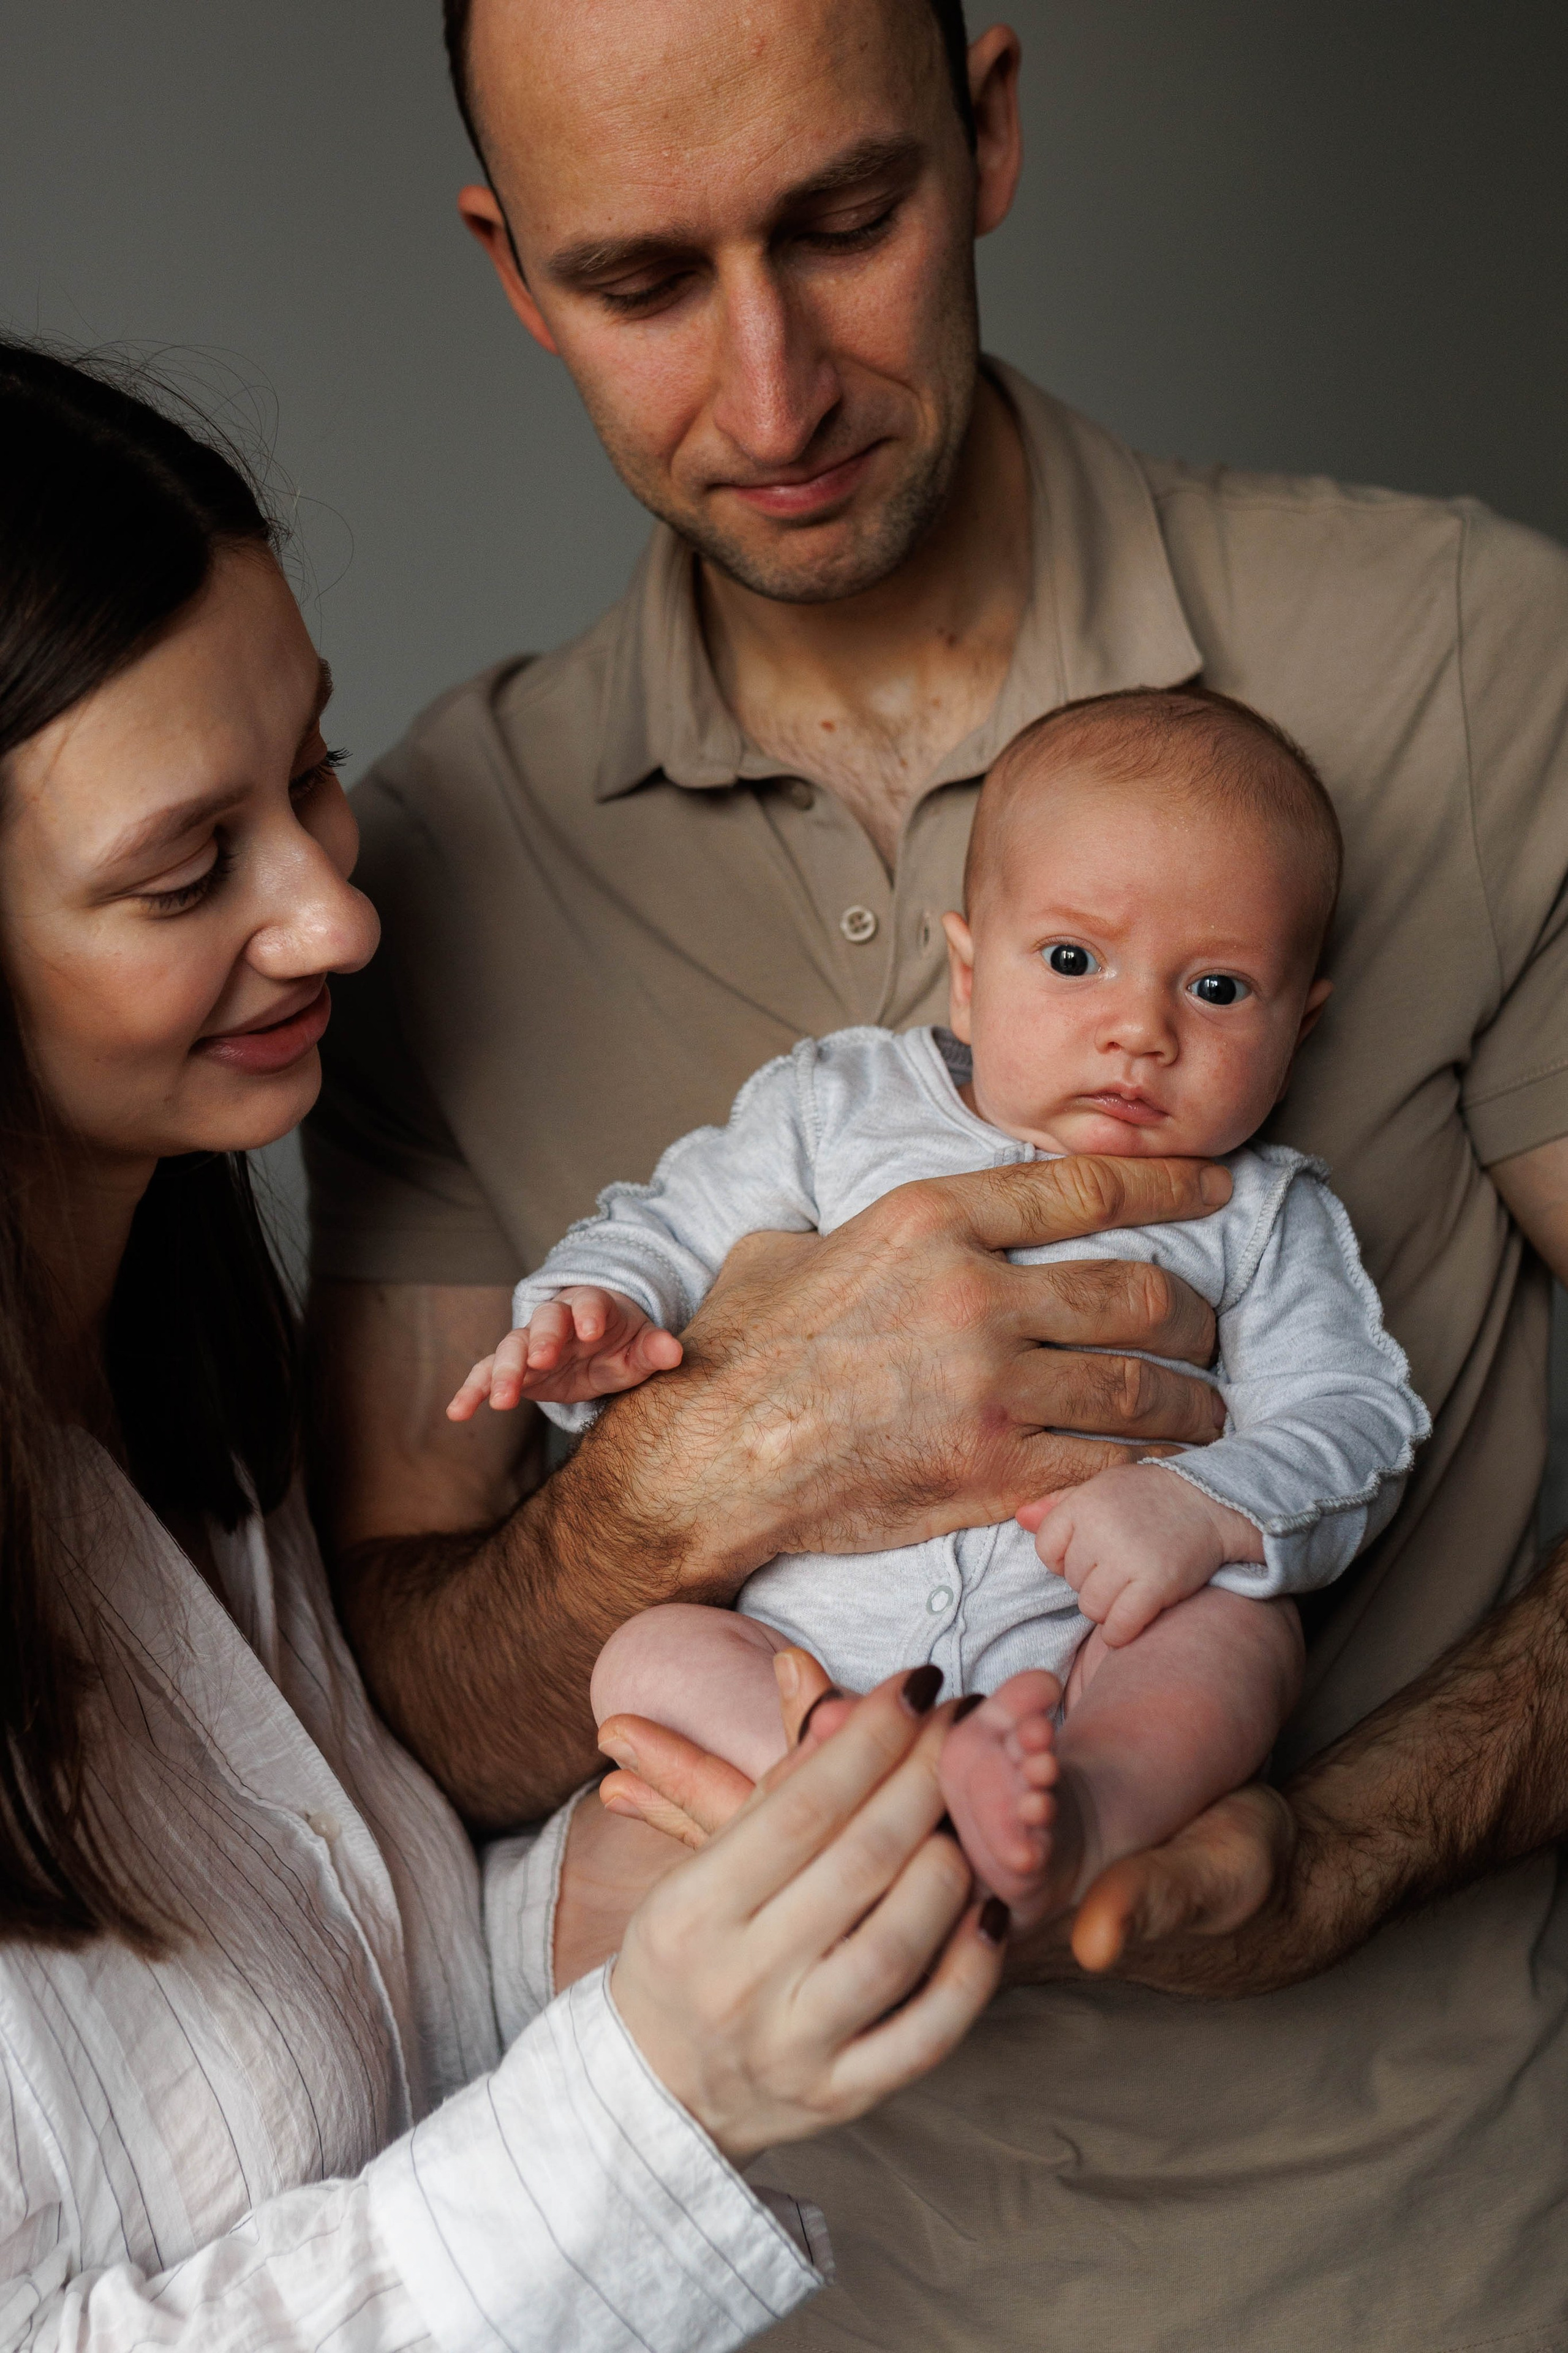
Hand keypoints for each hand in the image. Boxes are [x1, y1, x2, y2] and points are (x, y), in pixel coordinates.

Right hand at [446, 1285, 682, 1417]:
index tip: (592, 1329)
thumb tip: (674, 1351)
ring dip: (505, 1370)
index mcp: (592, 1307)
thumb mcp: (642, 1346)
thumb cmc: (622, 1342)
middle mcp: (556, 1320)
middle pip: (543, 1322)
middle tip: (542, 1359)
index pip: (589, 1304)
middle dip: (542, 1338)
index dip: (589, 1314)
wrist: (598, 1341)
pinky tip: (458, 1412)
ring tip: (502, 1399)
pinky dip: (470, 1390)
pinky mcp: (514, 1368)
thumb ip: (655, 1348)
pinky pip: (485, 1373)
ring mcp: (530, 1343)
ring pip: (511, 1348)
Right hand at [585, 1157, 1231, 1594]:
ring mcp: (989, 1390)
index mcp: (931, 1220)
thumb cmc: (740, 1353)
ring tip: (1205, 1403)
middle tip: (1206, 1327)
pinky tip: (1159, 1457)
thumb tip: (880, 1229)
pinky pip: (1103, 1461)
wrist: (709, 1462)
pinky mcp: (991, 1472)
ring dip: (1189, 1397)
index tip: (1216, 1189)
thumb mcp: (791, 1249)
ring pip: (1139, 1386)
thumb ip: (862, 1229)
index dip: (1171, 1185)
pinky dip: (1144, 1460)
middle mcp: (975, 1296)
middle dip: (1192, 1312)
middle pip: (1136, 1292)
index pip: (1087, 1188)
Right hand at [610, 1670, 1006, 2162]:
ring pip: (896, 1946)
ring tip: (971, 1815)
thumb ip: (776, 1795)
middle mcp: (741, 1981)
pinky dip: (971, 1970)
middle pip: (859, 1864)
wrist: (655, 2088)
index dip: (869, 1738)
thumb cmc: (686, 1952)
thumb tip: (843, 1708)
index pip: (801, 1809)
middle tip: (967, 1724)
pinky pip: (925, 2035)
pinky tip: (993, 1910)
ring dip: (948, 1866)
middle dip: (925, 1779)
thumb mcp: (702, 1869)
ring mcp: (795, 2048)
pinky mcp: (842, 2096)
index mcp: (694, 1912)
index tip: (918, 1685)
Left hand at [1024, 1463, 1263, 1644]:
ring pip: (1091, 1608)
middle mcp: (1101, 1530)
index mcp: (1084, 1503)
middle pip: (1071, 1581)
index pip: (1045, 1548)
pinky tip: (1136, 1616)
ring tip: (1132, 1586)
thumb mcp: (1102, 1488)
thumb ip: (1059, 1505)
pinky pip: (1118, 1627)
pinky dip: (1122, 1631)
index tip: (1092, 1554)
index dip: (1065, 1558)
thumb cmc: (1151, 1497)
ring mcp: (1128, 1558)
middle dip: (1093, 1580)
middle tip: (1123, 1565)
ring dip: (1108, 1606)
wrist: (1213, 1502)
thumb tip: (1020, 1518)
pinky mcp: (1155, 1585)